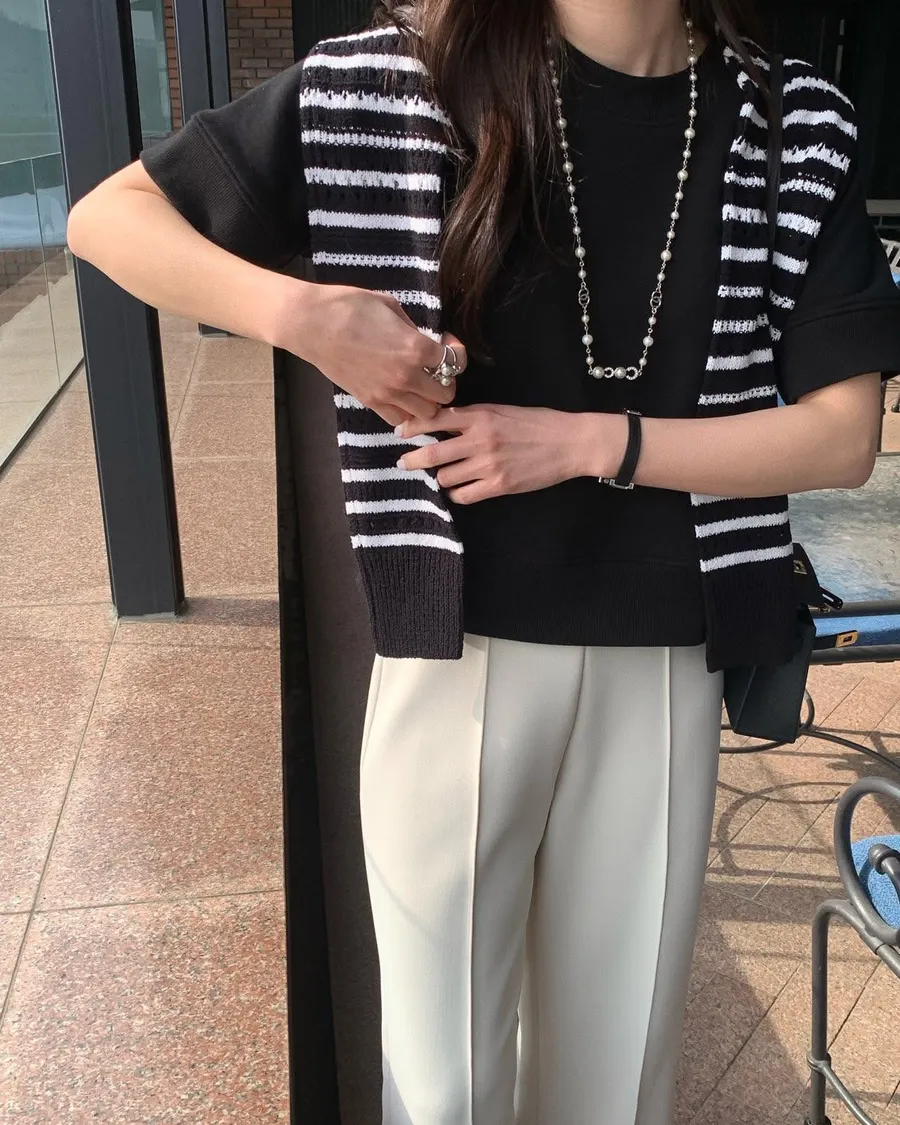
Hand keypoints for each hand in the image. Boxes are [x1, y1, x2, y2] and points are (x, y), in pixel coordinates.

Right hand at [278, 281, 466, 425]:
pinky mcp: (369, 402)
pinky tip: (402, 397)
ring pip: (426, 414)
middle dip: (446, 381)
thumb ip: (413, 328)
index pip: (454, 362)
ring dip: (428, 401)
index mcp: (416, 349)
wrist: (311, 324)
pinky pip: (399, 420)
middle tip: (436, 369)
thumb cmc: (350, 306)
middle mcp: (406, 377)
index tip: (447, 344)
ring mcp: (387, 393)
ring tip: (420, 386)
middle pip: (445, 395)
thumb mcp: (391, 306)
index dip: (456, 352)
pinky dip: (406, 413)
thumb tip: (425, 341)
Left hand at [396, 405, 618, 503]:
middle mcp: (479, 440)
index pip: (435, 419)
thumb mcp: (502, 411)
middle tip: (403, 463)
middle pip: (432, 454)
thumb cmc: (536, 424)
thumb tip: (443, 422)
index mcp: (480, 416)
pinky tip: (460, 489)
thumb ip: (473, 417)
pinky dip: (456, 493)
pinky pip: (463, 495)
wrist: (569, 443)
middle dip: (412, 460)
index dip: (412, 427)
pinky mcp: (498, 486)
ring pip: (445, 477)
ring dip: (440, 477)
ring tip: (444, 475)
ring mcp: (488, 465)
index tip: (399, 432)